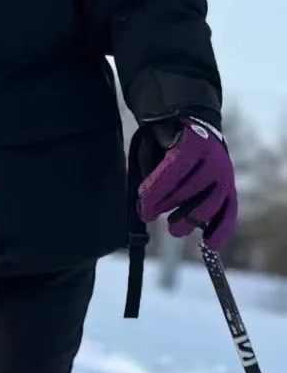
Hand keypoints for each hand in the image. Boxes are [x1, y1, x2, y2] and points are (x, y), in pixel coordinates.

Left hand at [137, 118, 237, 249]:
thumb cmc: (170, 139)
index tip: (142, 202)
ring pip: (208, 206)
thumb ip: (149, 169)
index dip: (156, 189)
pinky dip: (221, 231)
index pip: (173, 171)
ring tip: (172, 227)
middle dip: (165, 205)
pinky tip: (210, 245)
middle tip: (147, 215)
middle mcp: (214, 161)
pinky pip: (229, 213)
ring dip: (188, 220)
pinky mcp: (231, 191)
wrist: (199, 128)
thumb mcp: (156, 144)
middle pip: (189, 192)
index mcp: (194, 144)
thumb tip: (145, 203)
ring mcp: (226, 177)